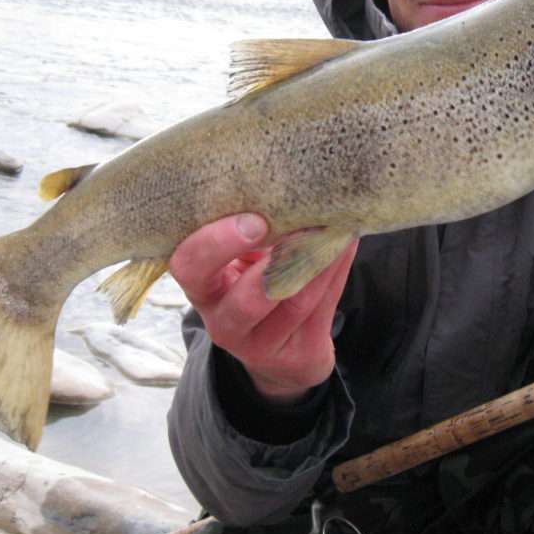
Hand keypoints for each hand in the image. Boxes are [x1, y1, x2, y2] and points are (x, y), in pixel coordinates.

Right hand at [169, 213, 357, 403]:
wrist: (284, 349)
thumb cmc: (257, 283)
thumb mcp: (242, 258)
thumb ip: (254, 229)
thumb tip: (287, 177)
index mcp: (202, 288)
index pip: (188, 267)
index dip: (216, 243)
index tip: (253, 220)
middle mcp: (223, 322)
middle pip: (242, 302)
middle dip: (274, 266)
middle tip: (300, 228)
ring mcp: (260, 345)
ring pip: (292, 302)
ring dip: (317, 259)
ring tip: (334, 226)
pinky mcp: (297, 355)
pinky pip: (321, 307)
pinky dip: (335, 270)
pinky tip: (345, 243)